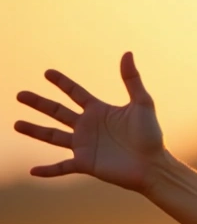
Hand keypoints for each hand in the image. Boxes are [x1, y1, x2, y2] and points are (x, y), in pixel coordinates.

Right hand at [14, 51, 164, 193]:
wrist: (154, 166)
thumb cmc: (151, 136)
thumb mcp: (143, 104)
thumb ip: (132, 80)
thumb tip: (128, 53)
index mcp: (99, 111)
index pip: (75, 93)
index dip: (62, 83)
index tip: (47, 73)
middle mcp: (88, 127)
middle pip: (57, 111)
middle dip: (38, 103)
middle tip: (19, 94)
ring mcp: (85, 145)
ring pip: (53, 136)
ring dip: (35, 130)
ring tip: (16, 124)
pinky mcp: (86, 163)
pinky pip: (62, 167)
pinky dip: (48, 170)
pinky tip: (33, 171)